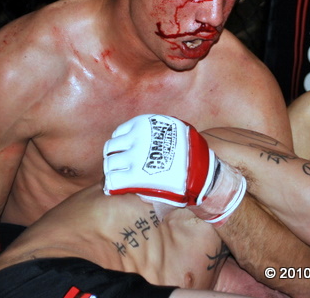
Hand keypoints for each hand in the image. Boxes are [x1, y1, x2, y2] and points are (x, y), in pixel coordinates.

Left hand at [103, 114, 245, 223]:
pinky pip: (113, 180)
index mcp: (146, 123)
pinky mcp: (135, 177)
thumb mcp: (171, 132)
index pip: (119, 133)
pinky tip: (119, 186)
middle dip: (113, 157)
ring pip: (108, 163)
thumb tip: (131, 144)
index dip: (120, 144)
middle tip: (119, 167)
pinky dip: (112, 183)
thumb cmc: (186, 155)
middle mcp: (138, 137)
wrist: (200, 174)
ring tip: (118, 177)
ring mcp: (135, 157)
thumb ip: (152, 134)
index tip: (122, 152)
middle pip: (110, 147)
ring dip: (111, 170)